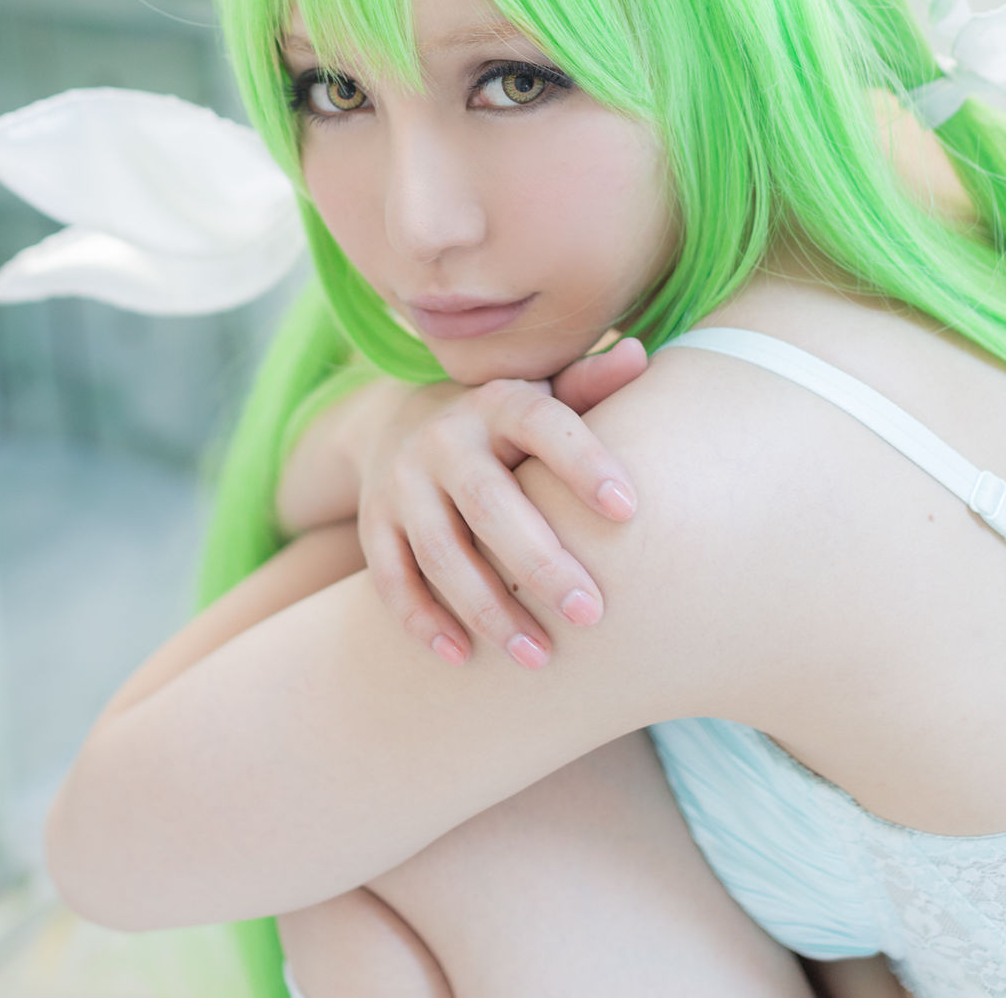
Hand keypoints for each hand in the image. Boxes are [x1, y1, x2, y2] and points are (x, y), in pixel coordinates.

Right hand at [355, 336, 647, 668]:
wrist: (401, 422)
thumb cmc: (506, 424)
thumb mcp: (542, 395)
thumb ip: (589, 386)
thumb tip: (641, 357)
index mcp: (498, 402)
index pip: (542, 424)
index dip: (582, 462)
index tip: (627, 511)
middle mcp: (444, 438)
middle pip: (489, 502)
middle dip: (540, 562)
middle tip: (593, 613)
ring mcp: (402, 482)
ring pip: (440, 551)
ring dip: (488, 608)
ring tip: (539, 656)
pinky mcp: (372, 523)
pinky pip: (390, 578)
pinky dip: (422, 620)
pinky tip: (462, 658)